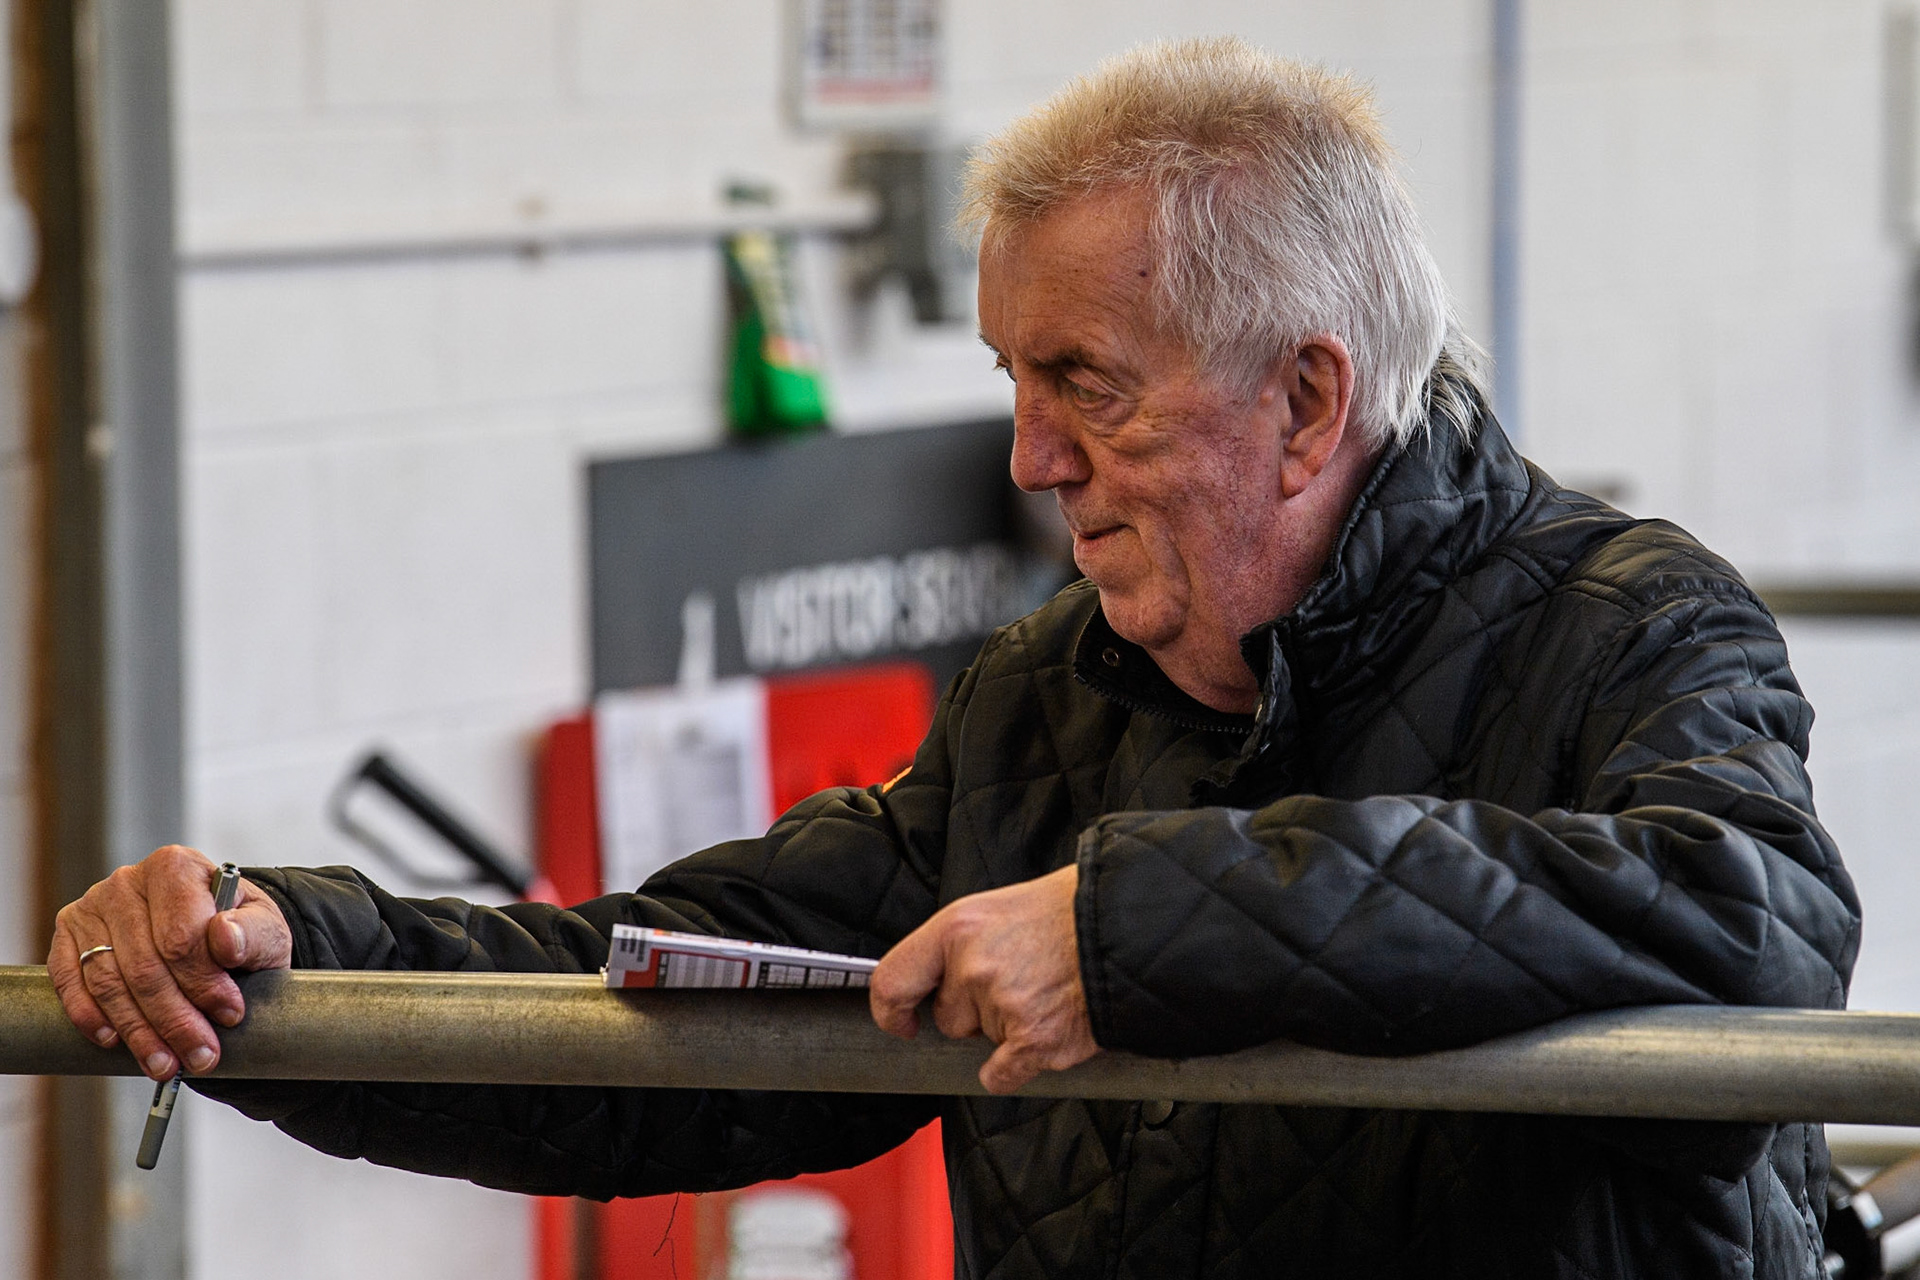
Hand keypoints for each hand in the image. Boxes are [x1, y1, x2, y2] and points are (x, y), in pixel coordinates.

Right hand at [48, 844, 292, 1079]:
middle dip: (174, 1020)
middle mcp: (128, 881)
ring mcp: (93, 907)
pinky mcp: (69, 934)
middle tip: (200, 1055)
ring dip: (138, 1031)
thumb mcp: (264, 928)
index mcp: (176, 867)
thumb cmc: (239, 928)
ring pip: (108, 981)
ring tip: (165, 1064)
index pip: (181, 937)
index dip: (205, 983)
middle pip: (144, 965)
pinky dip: (90, 1015)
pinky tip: (114, 1041)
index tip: (230, 1015)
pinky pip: (70, 981)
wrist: (210, 930)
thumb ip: (252, 933)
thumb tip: (225, 939)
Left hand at [870, 864, 1098, 1093]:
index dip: (891, 1009)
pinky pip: (1001, 1075)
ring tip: (1044, 993)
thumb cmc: (1067, 913)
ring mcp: (1002, 1005)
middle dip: (976, 1013)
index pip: (893, 980)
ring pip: (983, 1043)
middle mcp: (972, 966)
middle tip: (1020, 982)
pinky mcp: (1032, 1041)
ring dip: (1007, 1031)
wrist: (1126, 927)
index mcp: (956, 927)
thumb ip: (961, 945)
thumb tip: (936, 981)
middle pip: (948, 1019)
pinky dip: (1020, 1065)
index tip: (902, 1021)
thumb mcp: (997, 908)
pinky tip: (1046, 1032)